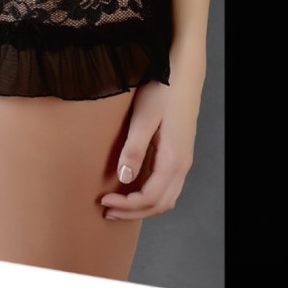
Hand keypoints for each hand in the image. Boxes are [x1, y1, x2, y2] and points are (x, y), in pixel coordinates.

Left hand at [99, 70, 201, 219]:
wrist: (183, 74)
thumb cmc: (162, 91)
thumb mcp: (144, 118)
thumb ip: (134, 149)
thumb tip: (124, 179)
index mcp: (173, 159)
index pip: (149, 198)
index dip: (126, 205)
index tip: (103, 201)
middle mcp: (182, 165)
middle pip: (159, 205)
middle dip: (132, 213)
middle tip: (107, 211)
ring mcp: (184, 161)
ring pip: (166, 199)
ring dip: (142, 208)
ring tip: (118, 205)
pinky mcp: (180, 155)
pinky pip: (168, 188)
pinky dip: (151, 197)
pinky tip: (134, 189)